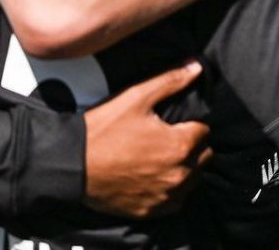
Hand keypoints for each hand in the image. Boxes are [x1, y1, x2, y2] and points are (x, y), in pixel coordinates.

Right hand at [83, 62, 211, 218]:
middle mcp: (179, 175)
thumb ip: (171, 81)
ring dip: (185, 168)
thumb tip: (196, 66)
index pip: (205, 131)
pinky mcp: (152, 212)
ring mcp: (166, 197)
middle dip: (191, 145)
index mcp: (180, 146)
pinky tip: (154, 177)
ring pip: (193, 180)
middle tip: (168, 137)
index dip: (191, 123)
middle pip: (203, 156)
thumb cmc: (104, 130)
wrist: (73, 165)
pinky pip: (176, 201)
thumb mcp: (136, 97)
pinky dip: (171, 190)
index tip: (174, 122)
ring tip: (161, 156)